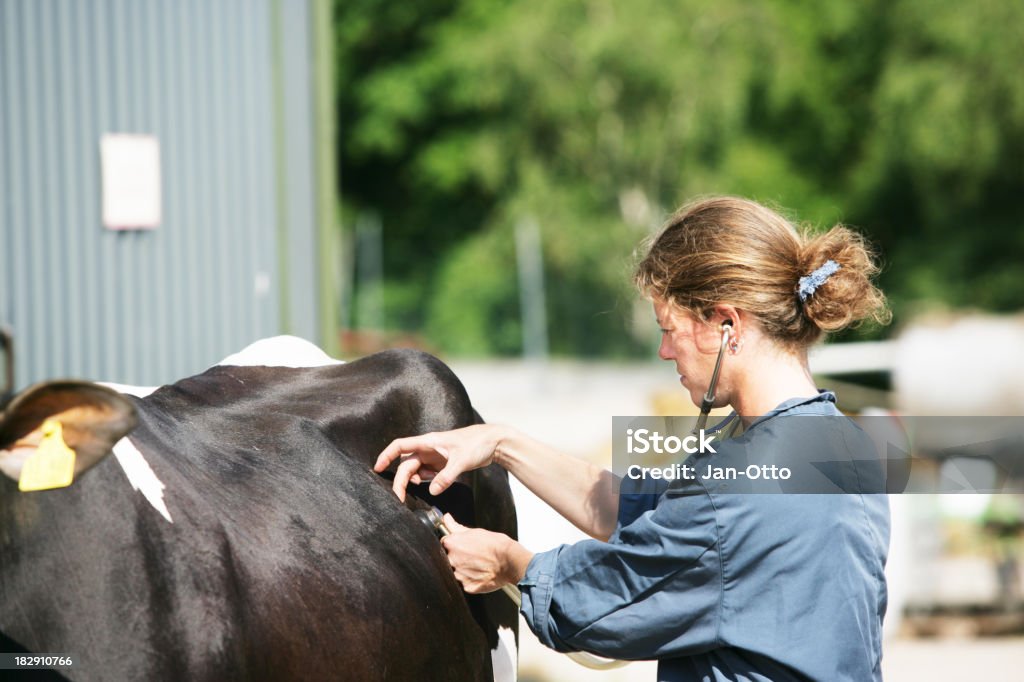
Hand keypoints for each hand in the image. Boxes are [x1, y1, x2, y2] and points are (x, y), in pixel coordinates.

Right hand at [374, 424, 503, 500]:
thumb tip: (432, 491)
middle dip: (400, 481)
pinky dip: (425, 481)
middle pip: (406, 464)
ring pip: (415, 470)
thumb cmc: (477, 444)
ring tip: (415, 492)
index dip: (386, 455)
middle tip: (399, 499)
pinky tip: (432, 486)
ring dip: (413, 482)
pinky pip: (427, 474)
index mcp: (428, 442)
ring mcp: (434, 456)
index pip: (400, 446)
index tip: (377, 468)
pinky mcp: (441, 464)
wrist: (494, 442)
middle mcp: (428, 448)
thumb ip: (446, 477)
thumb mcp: (461, 461)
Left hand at [440, 514, 530, 592]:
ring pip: (457, 572)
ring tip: (479, 565)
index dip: (454, 544)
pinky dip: (472, 579)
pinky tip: (481, 573)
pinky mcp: (467, 586)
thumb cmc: (495, 545)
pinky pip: (466, 583)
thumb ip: (455, 526)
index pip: (445, 543)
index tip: (462, 546)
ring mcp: (459, 575)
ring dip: (465, 569)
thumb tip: (446, 518)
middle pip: (449, 559)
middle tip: (473, 556)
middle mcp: (453, 560)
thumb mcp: (475, 531)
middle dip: (459, 557)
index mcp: (452, 544)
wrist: (509, 561)